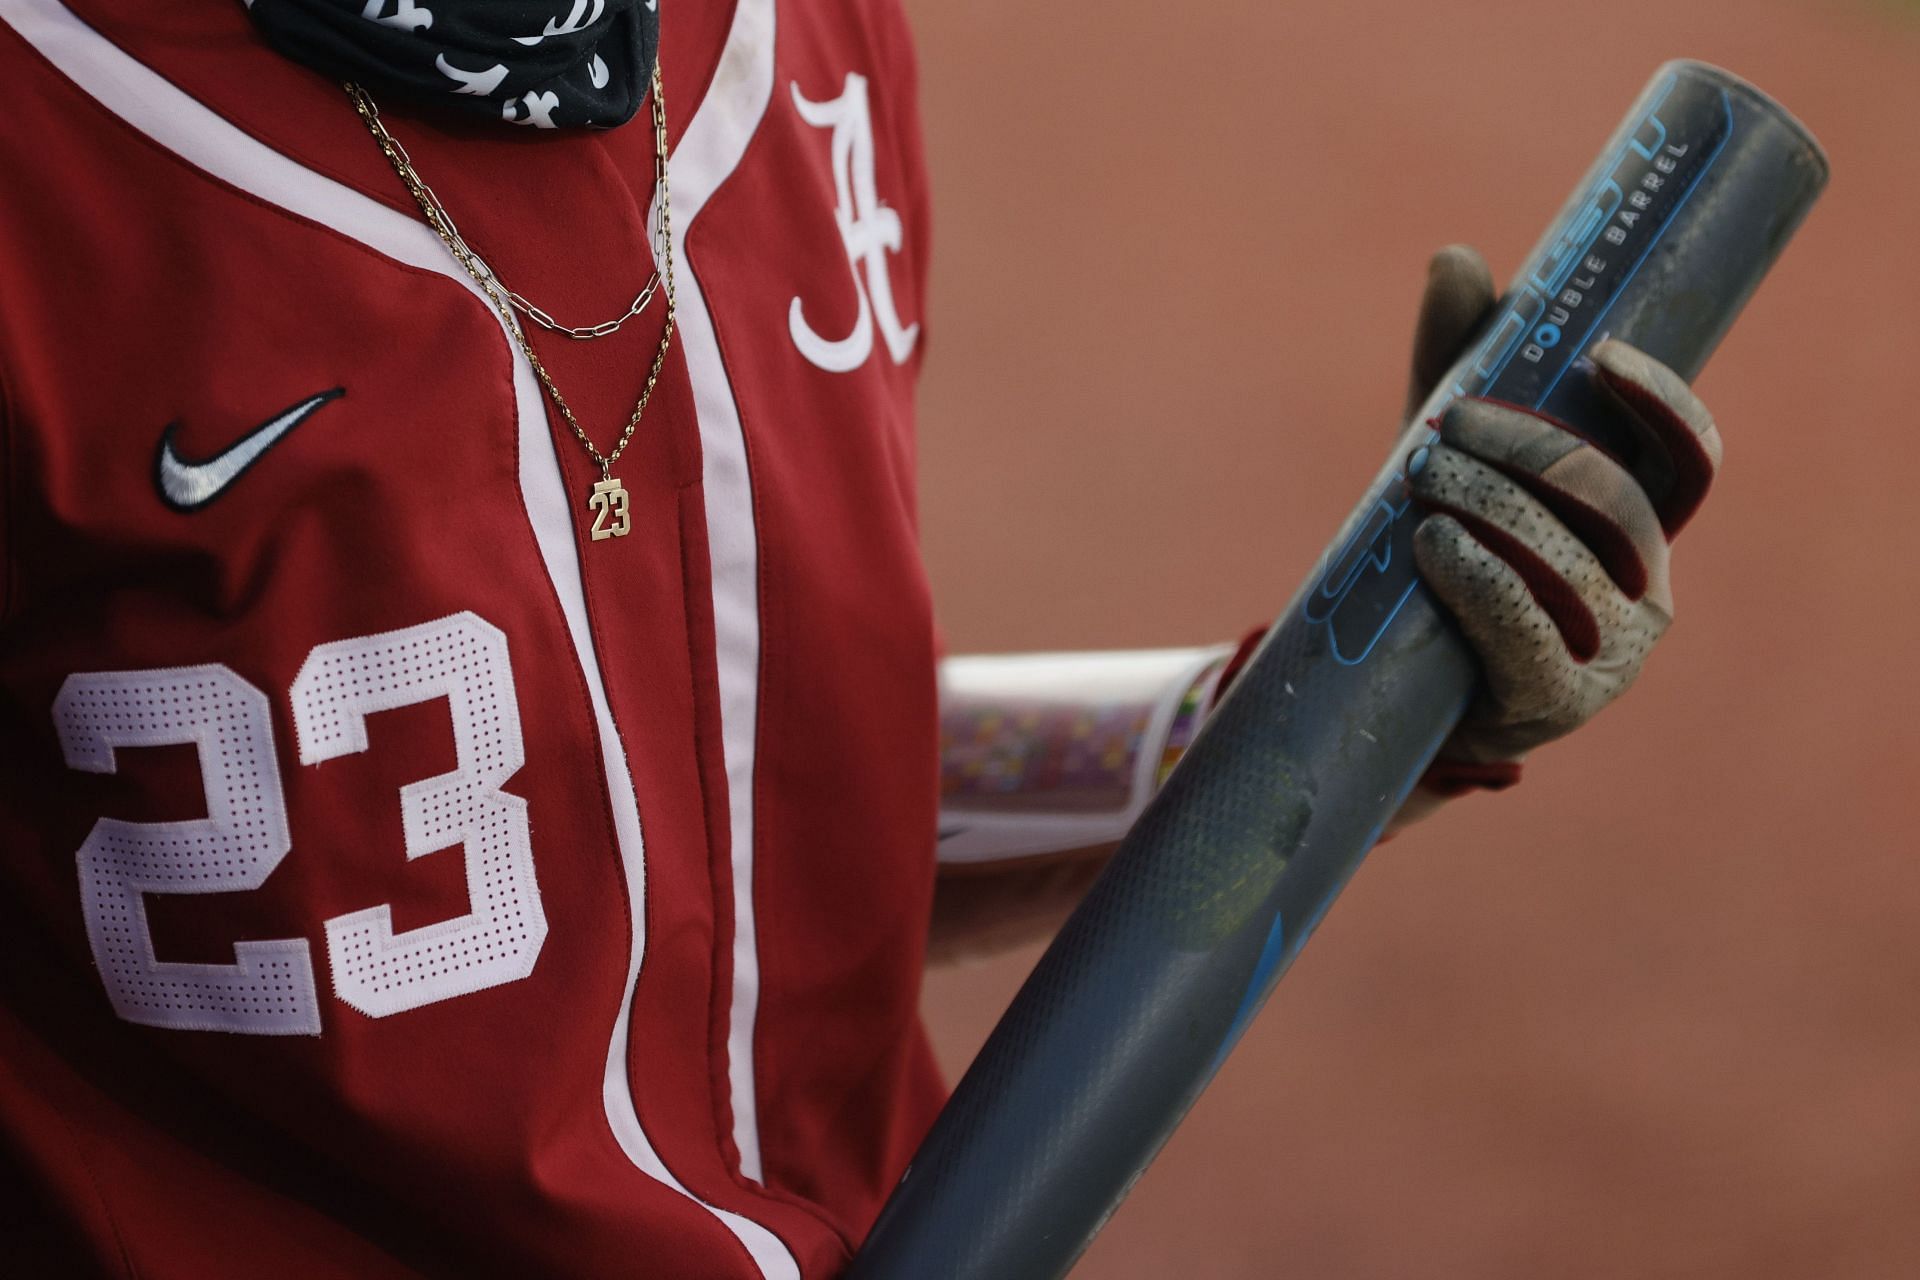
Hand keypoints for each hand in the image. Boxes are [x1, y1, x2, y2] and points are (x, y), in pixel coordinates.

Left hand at [1400, 246, 1723, 786]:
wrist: (1404, 688)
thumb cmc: (1446, 555)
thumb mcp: (1454, 458)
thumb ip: (1456, 367)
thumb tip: (1457, 257)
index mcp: (1641, 525)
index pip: (1688, 462)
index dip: (1662, 407)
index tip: (1602, 354)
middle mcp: (1643, 587)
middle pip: (1611, 503)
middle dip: (1529, 453)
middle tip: (1447, 424)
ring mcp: (1607, 651)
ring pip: (1566, 563)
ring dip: (1491, 509)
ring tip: (1422, 476)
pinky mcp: (1553, 700)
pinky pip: (1526, 631)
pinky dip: (1478, 579)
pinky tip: (1433, 544)